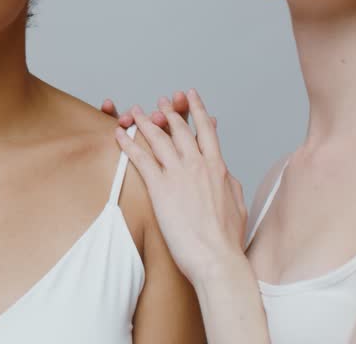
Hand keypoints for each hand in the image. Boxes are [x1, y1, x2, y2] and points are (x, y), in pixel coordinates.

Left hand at [114, 90, 246, 284]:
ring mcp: (178, 174)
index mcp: (218, 168)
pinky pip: (140, 158)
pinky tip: (119, 134)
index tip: (192, 97)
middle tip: (160, 102)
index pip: (206, 131)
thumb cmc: (227, 239)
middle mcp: (198, 165)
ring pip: (158, 138)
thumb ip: (229, 183)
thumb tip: (225, 174)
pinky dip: (128, 143)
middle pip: (180, 129)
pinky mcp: (160, 187)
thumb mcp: (237, 204)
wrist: (217, 257)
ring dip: (145, 122)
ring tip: (135, 111)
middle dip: (169, 112)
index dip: (198, 111)